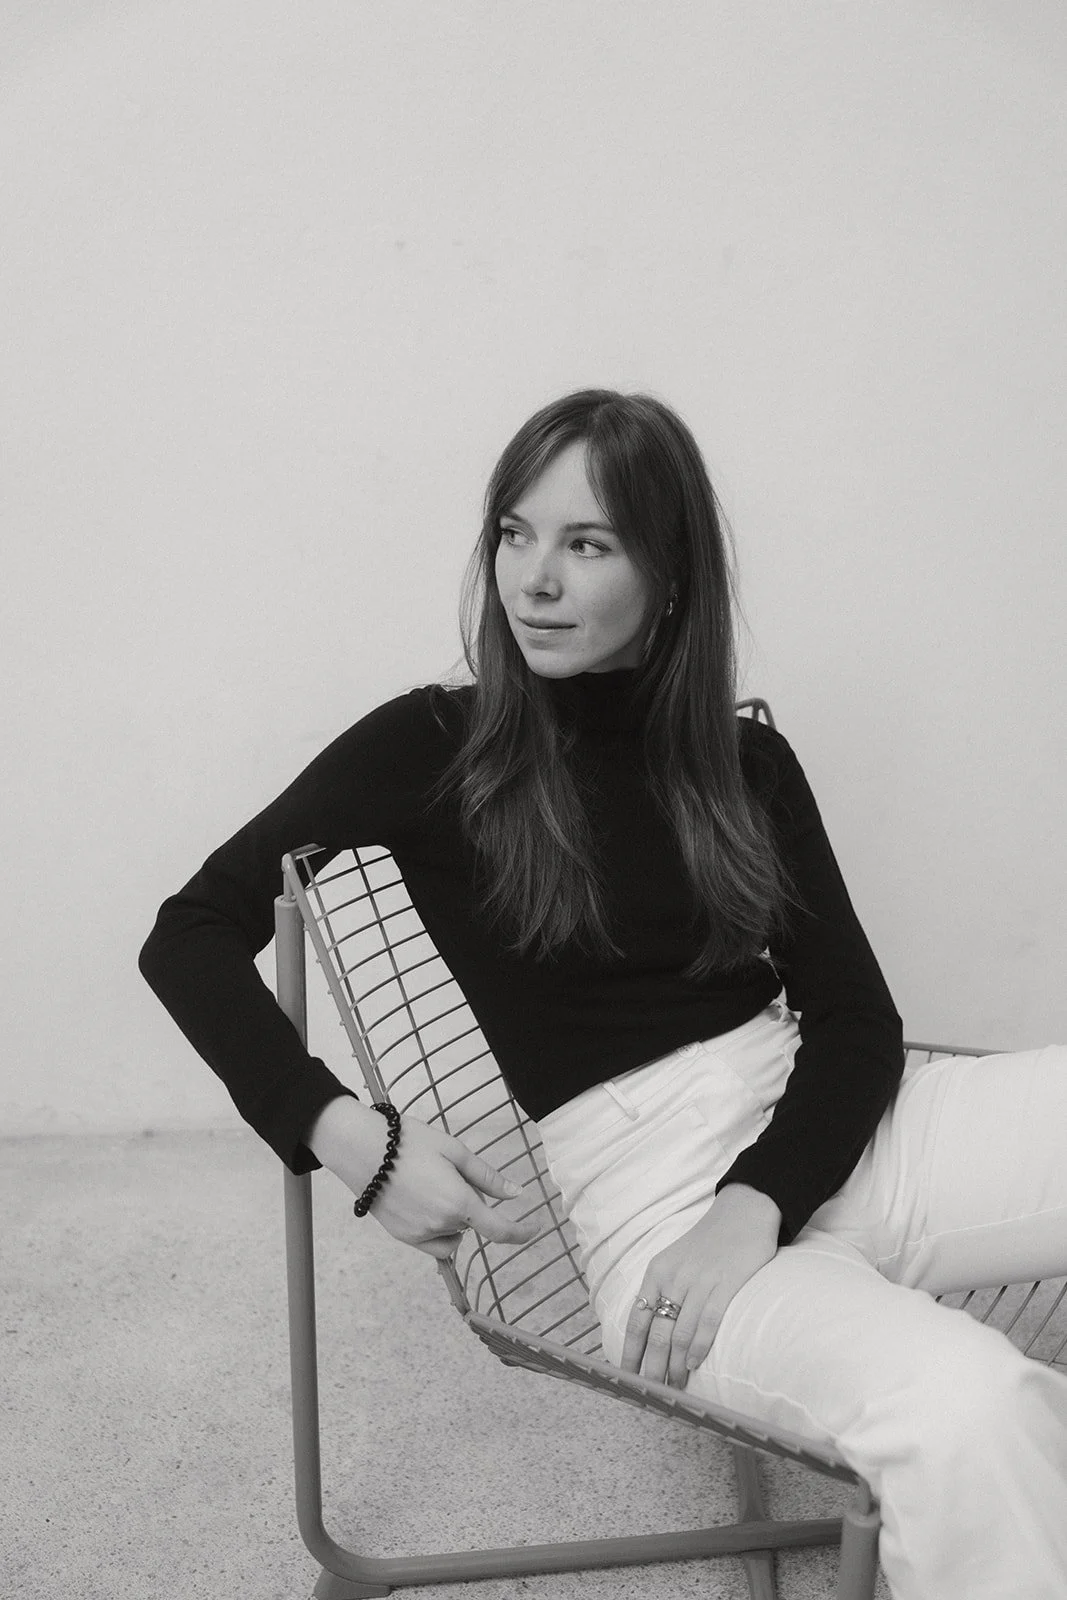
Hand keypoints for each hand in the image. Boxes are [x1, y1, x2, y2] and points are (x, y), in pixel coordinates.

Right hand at [305, 1095, 541, 1259]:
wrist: (360, 1150)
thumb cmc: (408, 1143)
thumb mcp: (454, 1151)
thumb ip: (487, 1177)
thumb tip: (516, 1194)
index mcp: (458, 1201)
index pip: (499, 1230)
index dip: (522, 1232)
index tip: (534, 1227)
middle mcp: (440, 1224)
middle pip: (473, 1223)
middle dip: (471, 1203)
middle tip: (449, 1172)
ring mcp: (419, 1234)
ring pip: (453, 1233)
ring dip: (454, 1218)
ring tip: (431, 1184)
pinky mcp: (403, 1237)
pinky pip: (433, 1241)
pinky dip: (437, 1228)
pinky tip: (421, 1201)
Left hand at [619, 1184, 780, 1387]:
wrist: (743, 1211)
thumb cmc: (709, 1243)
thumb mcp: (676, 1260)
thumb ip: (664, 1290)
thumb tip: (653, 1333)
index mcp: (657, 1272)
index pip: (637, 1319)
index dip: (630, 1350)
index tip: (625, 1376)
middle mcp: (673, 1277)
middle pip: (656, 1332)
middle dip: (651, 1367)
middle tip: (650, 1392)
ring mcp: (699, 1281)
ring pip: (679, 1333)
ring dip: (675, 1365)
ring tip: (674, 1387)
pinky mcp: (726, 1283)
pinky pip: (707, 1322)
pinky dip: (698, 1347)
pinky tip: (693, 1364)